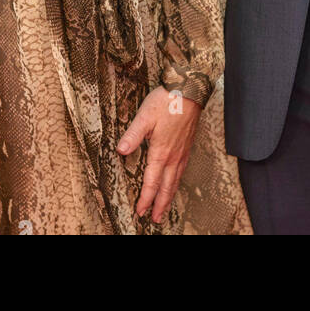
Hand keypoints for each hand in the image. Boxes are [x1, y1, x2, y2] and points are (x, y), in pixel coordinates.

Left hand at [116, 86, 202, 222]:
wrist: (189, 91)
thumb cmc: (166, 102)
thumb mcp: (144, 116)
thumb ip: (133, 135)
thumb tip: (120, 151)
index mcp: (161, 152)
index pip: (152, 182)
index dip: (146, 199)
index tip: (141, 211)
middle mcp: (173, 156)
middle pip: (166, 187)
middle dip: (160, 205)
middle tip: (155, 219)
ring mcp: (182, 152)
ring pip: (175, 181)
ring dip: (169, 196)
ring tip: (165, 208)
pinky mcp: (187, 146)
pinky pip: (182, 171)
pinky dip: (177, 183)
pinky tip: (175, 183)